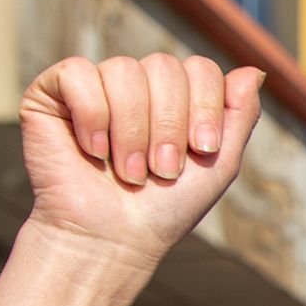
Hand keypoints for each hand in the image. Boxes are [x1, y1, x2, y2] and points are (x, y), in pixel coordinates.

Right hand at [0, 55, 267, 305]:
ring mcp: (93, 85)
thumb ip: (240, 115)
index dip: (204, 107)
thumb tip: (253, 70)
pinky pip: (78, 73)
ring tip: (129, 172)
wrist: (113, 239)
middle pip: (163, 66)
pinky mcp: (52, 93)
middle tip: (161, 170)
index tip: (201, 151)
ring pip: (123, 70)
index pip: (199, 68)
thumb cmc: (165, 208)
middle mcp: (135, 84)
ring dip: (132, 131)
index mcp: (173, 95)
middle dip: (168, 125)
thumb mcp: (219, 163)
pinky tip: (92, 151)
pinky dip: (92, 116)